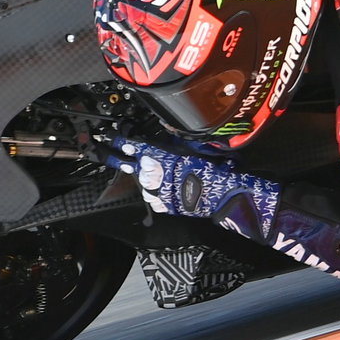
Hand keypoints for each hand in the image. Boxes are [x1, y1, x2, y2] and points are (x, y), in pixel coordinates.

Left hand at [107, 137, 277, 217]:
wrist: (225, 196)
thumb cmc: (217, 170)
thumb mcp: (197, 149)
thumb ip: (178, 143)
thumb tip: (168, 133)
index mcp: (167, 158)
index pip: (139, 149)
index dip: (126, 144)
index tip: (115, 141)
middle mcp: (161, 176)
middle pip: (138, 168)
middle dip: (131, 163)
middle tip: (121, 159)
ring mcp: (162, 193)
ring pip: (145, 184)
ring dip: (145, 179)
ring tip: (149, 175)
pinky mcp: (167, 206)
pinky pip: (154, 199)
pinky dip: (155, 193)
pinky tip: (160, 190)